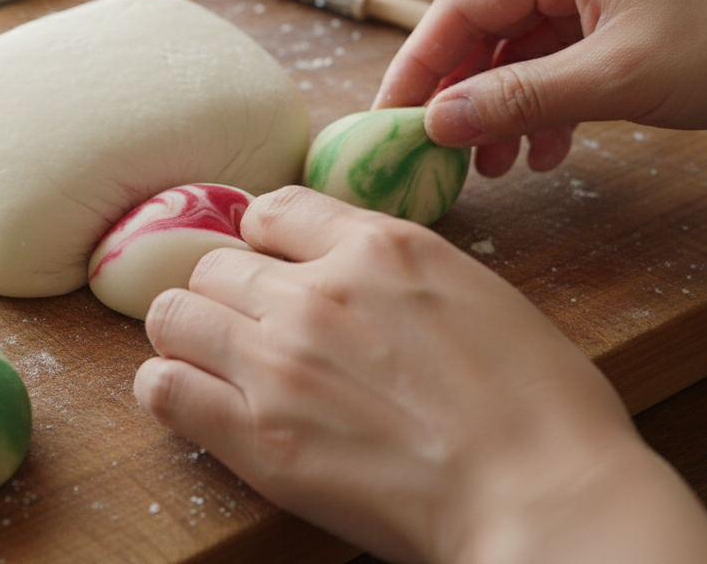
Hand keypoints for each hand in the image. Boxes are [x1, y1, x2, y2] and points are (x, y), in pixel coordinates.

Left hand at [134, 186, 706, 563]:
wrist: (545, 497)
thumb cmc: (540, 407)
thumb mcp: (476, 292)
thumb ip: (395, 269)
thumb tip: (347, 267)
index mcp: (379, 247)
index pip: (272, 209)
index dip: (265, 241)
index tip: (271, 268)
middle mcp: (315, 293)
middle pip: (213, 264)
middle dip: (227, 294)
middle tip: (252, 333)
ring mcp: (278, 362)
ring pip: (173, 313)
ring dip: (189, 334)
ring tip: (217, 365)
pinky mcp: (255, 435)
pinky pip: (162, 387)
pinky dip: (168, 388)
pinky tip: (197, 401)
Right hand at [373, 0, 706, 176]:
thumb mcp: (618, 77)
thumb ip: (519, 99)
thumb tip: (438, 123)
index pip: (463, 4)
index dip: (419, 64)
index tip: (390, 117)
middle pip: (488, 27)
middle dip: (463, 93)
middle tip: (437, 151)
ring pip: (523, 50)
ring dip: (503, 108)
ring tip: (492, 165)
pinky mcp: (626, 16)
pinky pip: (562, 60)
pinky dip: (546, 105)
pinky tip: (545, 149)